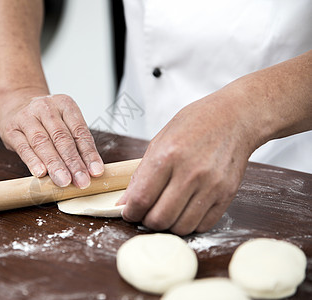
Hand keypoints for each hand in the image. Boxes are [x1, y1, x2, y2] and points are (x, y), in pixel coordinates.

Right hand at [0, 89, 103, 188]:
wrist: (16, 103)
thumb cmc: (46, 120)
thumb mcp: (64, 122)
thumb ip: (75, 143)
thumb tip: (89, 171)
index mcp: (65, 105)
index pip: (80, 132)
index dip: (89, 154)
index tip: (96, 172)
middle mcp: (46, 108)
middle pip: (62, 138)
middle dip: (74, 162)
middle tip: (82, 181)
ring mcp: (26, 117)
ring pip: (42, 143)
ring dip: (55, 164)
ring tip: (64, 181)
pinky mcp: (11, 129)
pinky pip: (24, 147)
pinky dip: (33, 161)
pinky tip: (40, 173)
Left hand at [117, 86, 255, 234]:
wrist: (233, 119)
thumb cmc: (193, 126)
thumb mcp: (158, 142)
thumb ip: (141, 175)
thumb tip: (126, 202)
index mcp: (168, 156)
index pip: (142, 198)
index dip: (131, 212)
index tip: (129, 212)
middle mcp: (190, 173)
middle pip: (160, 218)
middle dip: (146, 221)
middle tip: (146, 214)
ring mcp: (211, 186)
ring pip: (181, 227)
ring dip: (168, 226)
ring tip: (165, 212)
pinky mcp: (227, 195)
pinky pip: (203, 225)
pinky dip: (189, 224)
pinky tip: (184, 211)